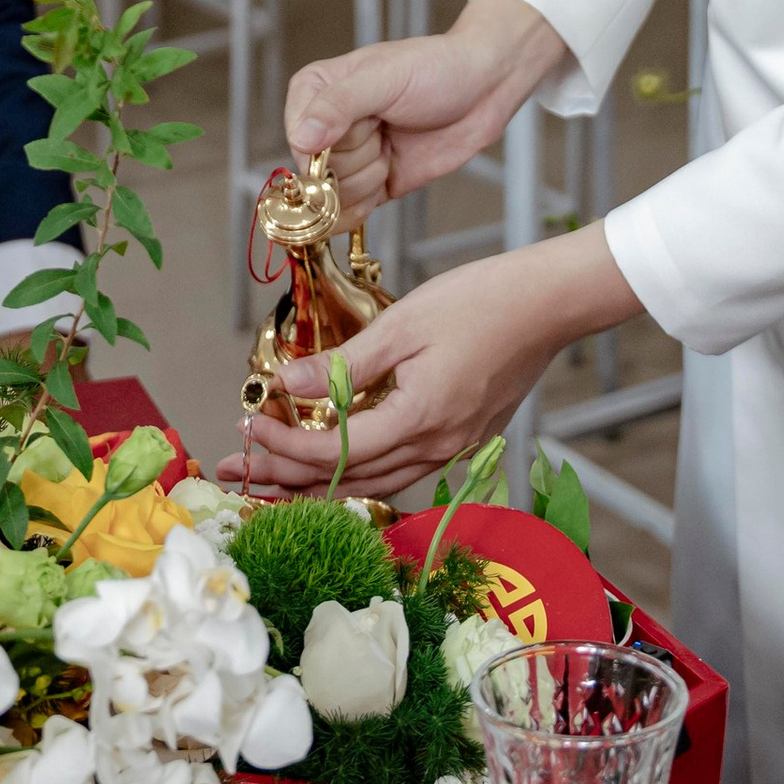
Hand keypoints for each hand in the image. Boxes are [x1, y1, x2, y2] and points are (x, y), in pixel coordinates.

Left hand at [226, 221, 640, 495]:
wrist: (547, 304)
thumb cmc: (479, 302)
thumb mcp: (401, 324)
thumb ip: (342, 363)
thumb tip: (286, 385)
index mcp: (419, 420)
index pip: (335, 452)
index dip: (285, 446)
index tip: (249, 428)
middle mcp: (437, 447)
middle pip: (348, 480)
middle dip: (286, 477)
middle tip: (236, 470)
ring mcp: (454, 448)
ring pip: (374, 482)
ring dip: (318, 480)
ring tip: (271, 475)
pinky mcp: (463, 438)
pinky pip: (399, 468)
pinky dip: (358, 469)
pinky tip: (334, 458)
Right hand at [282, 0, 568, 224]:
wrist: (484, 88)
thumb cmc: (436, 68)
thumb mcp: (386, 77)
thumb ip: (339, 105)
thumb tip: (302, 139)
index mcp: (314, 90)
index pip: (298, 140)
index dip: (330, 146)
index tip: (367, 127)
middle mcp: (322, 126)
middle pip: (316, 174)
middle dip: (358, 159)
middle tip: (385, 128)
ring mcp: (346, 158)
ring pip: (332, 199)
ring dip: (369, 178)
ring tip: (392, 143)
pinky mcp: (368, 184)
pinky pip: (346, 216)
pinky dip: (365, 205)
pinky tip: (389, 175)